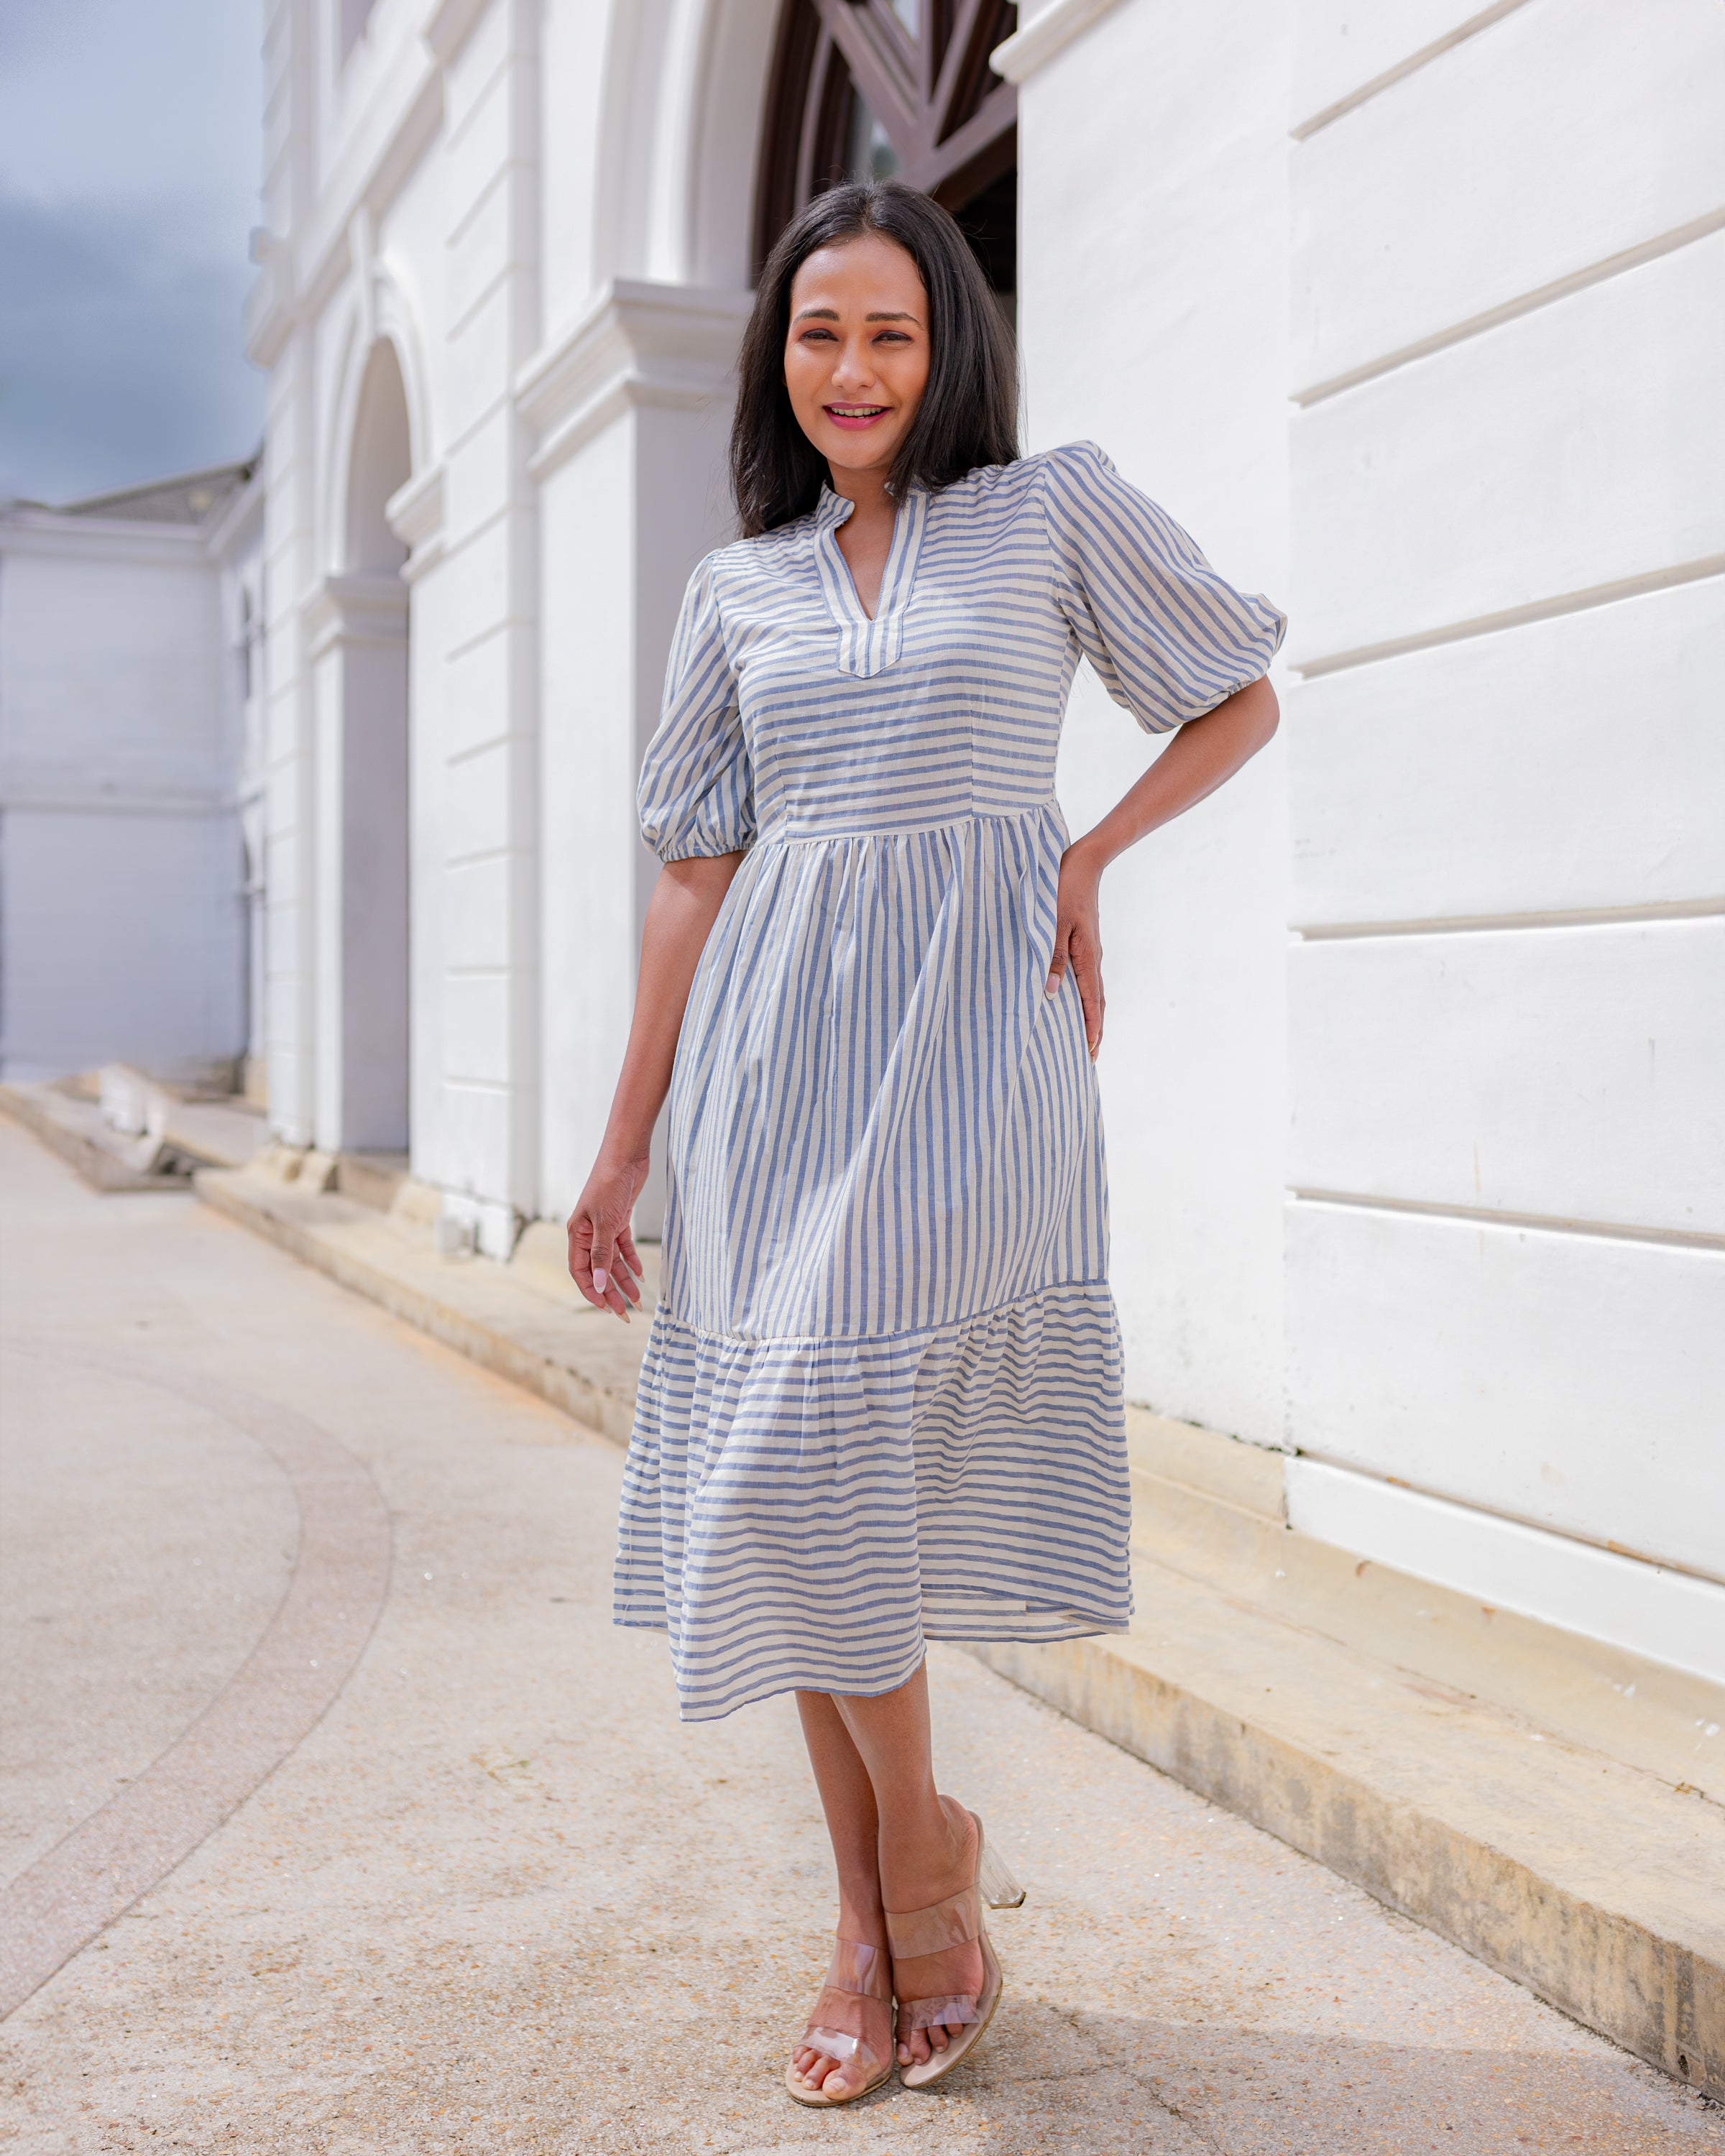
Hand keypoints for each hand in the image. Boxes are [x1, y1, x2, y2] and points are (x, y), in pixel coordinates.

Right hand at [566, 1151, 649, 1319]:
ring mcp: (604, 1227)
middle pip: (598, 1270)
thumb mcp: (606, 1222)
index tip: (606, 1309)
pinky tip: (641, 1274)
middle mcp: (588, 1233)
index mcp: (576, 1234)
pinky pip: (623, 1247)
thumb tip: (599, 1285)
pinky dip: (631, 1260)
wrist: (626, 1156)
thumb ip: (603, 1254)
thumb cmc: (609, 1184)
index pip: (580, 1271)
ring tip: (638, 1299)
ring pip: (613, 1261)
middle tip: (625, 1313)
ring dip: (624, 1280)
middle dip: (611, 1292)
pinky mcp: (619, 1220)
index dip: (592, 1291)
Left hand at [1046, 839, 1104, 1058]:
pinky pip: (1089, 979)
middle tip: (1091, 1056)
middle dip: (1095, 1030)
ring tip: (1089, 1038)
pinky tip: (1080, 1003)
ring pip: (1095, 992)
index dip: (1091, 1027)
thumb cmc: (1064, 889)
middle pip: (1098, 1003)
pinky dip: (1088, 999)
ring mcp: (1092, 951)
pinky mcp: (1087, 944)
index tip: (1091, 1051)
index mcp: (1086, 956)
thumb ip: (1052, 957)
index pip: (1091, 1001)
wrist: (1085, 863)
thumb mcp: (1054, 923)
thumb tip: (1049, 993)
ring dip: (1092, 1016)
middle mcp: (1093, 958)